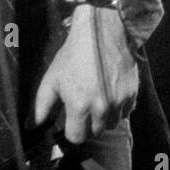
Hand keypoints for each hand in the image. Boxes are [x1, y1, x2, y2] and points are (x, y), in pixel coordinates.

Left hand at [33, 4, 138, 143]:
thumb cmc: (74, 54)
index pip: (76, 137)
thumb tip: (36, 125)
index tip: (71, 119)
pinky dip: (118, 108)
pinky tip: (110, 92)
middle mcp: (101, 109)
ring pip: (111, 124)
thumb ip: (43, 105)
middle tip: (84, 106)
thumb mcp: (52, 77)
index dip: (72, 129)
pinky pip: (125, 112)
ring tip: (97, 98)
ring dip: (104, 117)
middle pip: (95, 133)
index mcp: (79, 106)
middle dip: (88, 124)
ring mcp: (119, 102)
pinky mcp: (132, 94)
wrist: (103, 32)